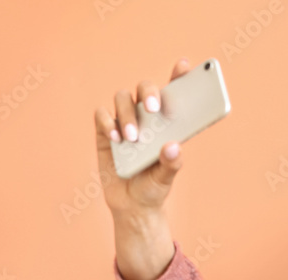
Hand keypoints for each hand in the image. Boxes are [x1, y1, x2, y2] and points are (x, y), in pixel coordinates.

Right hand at [94, 58, 190, 218]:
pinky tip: (116, 139)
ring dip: (128, 114)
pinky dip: (108, 123)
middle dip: (150, 92)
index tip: (185, 65)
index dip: (179, 76)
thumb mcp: (166, 179)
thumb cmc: (153, 188)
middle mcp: (146, 117)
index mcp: (167, 122)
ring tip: (134, 138)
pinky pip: (102, 115)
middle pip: (145, 88)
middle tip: (154, 109)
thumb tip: (173, 146)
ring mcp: (124, 121)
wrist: (131, 206)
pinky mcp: (104, 132)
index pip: (174, 92)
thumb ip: (172, 164)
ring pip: (123, 99)